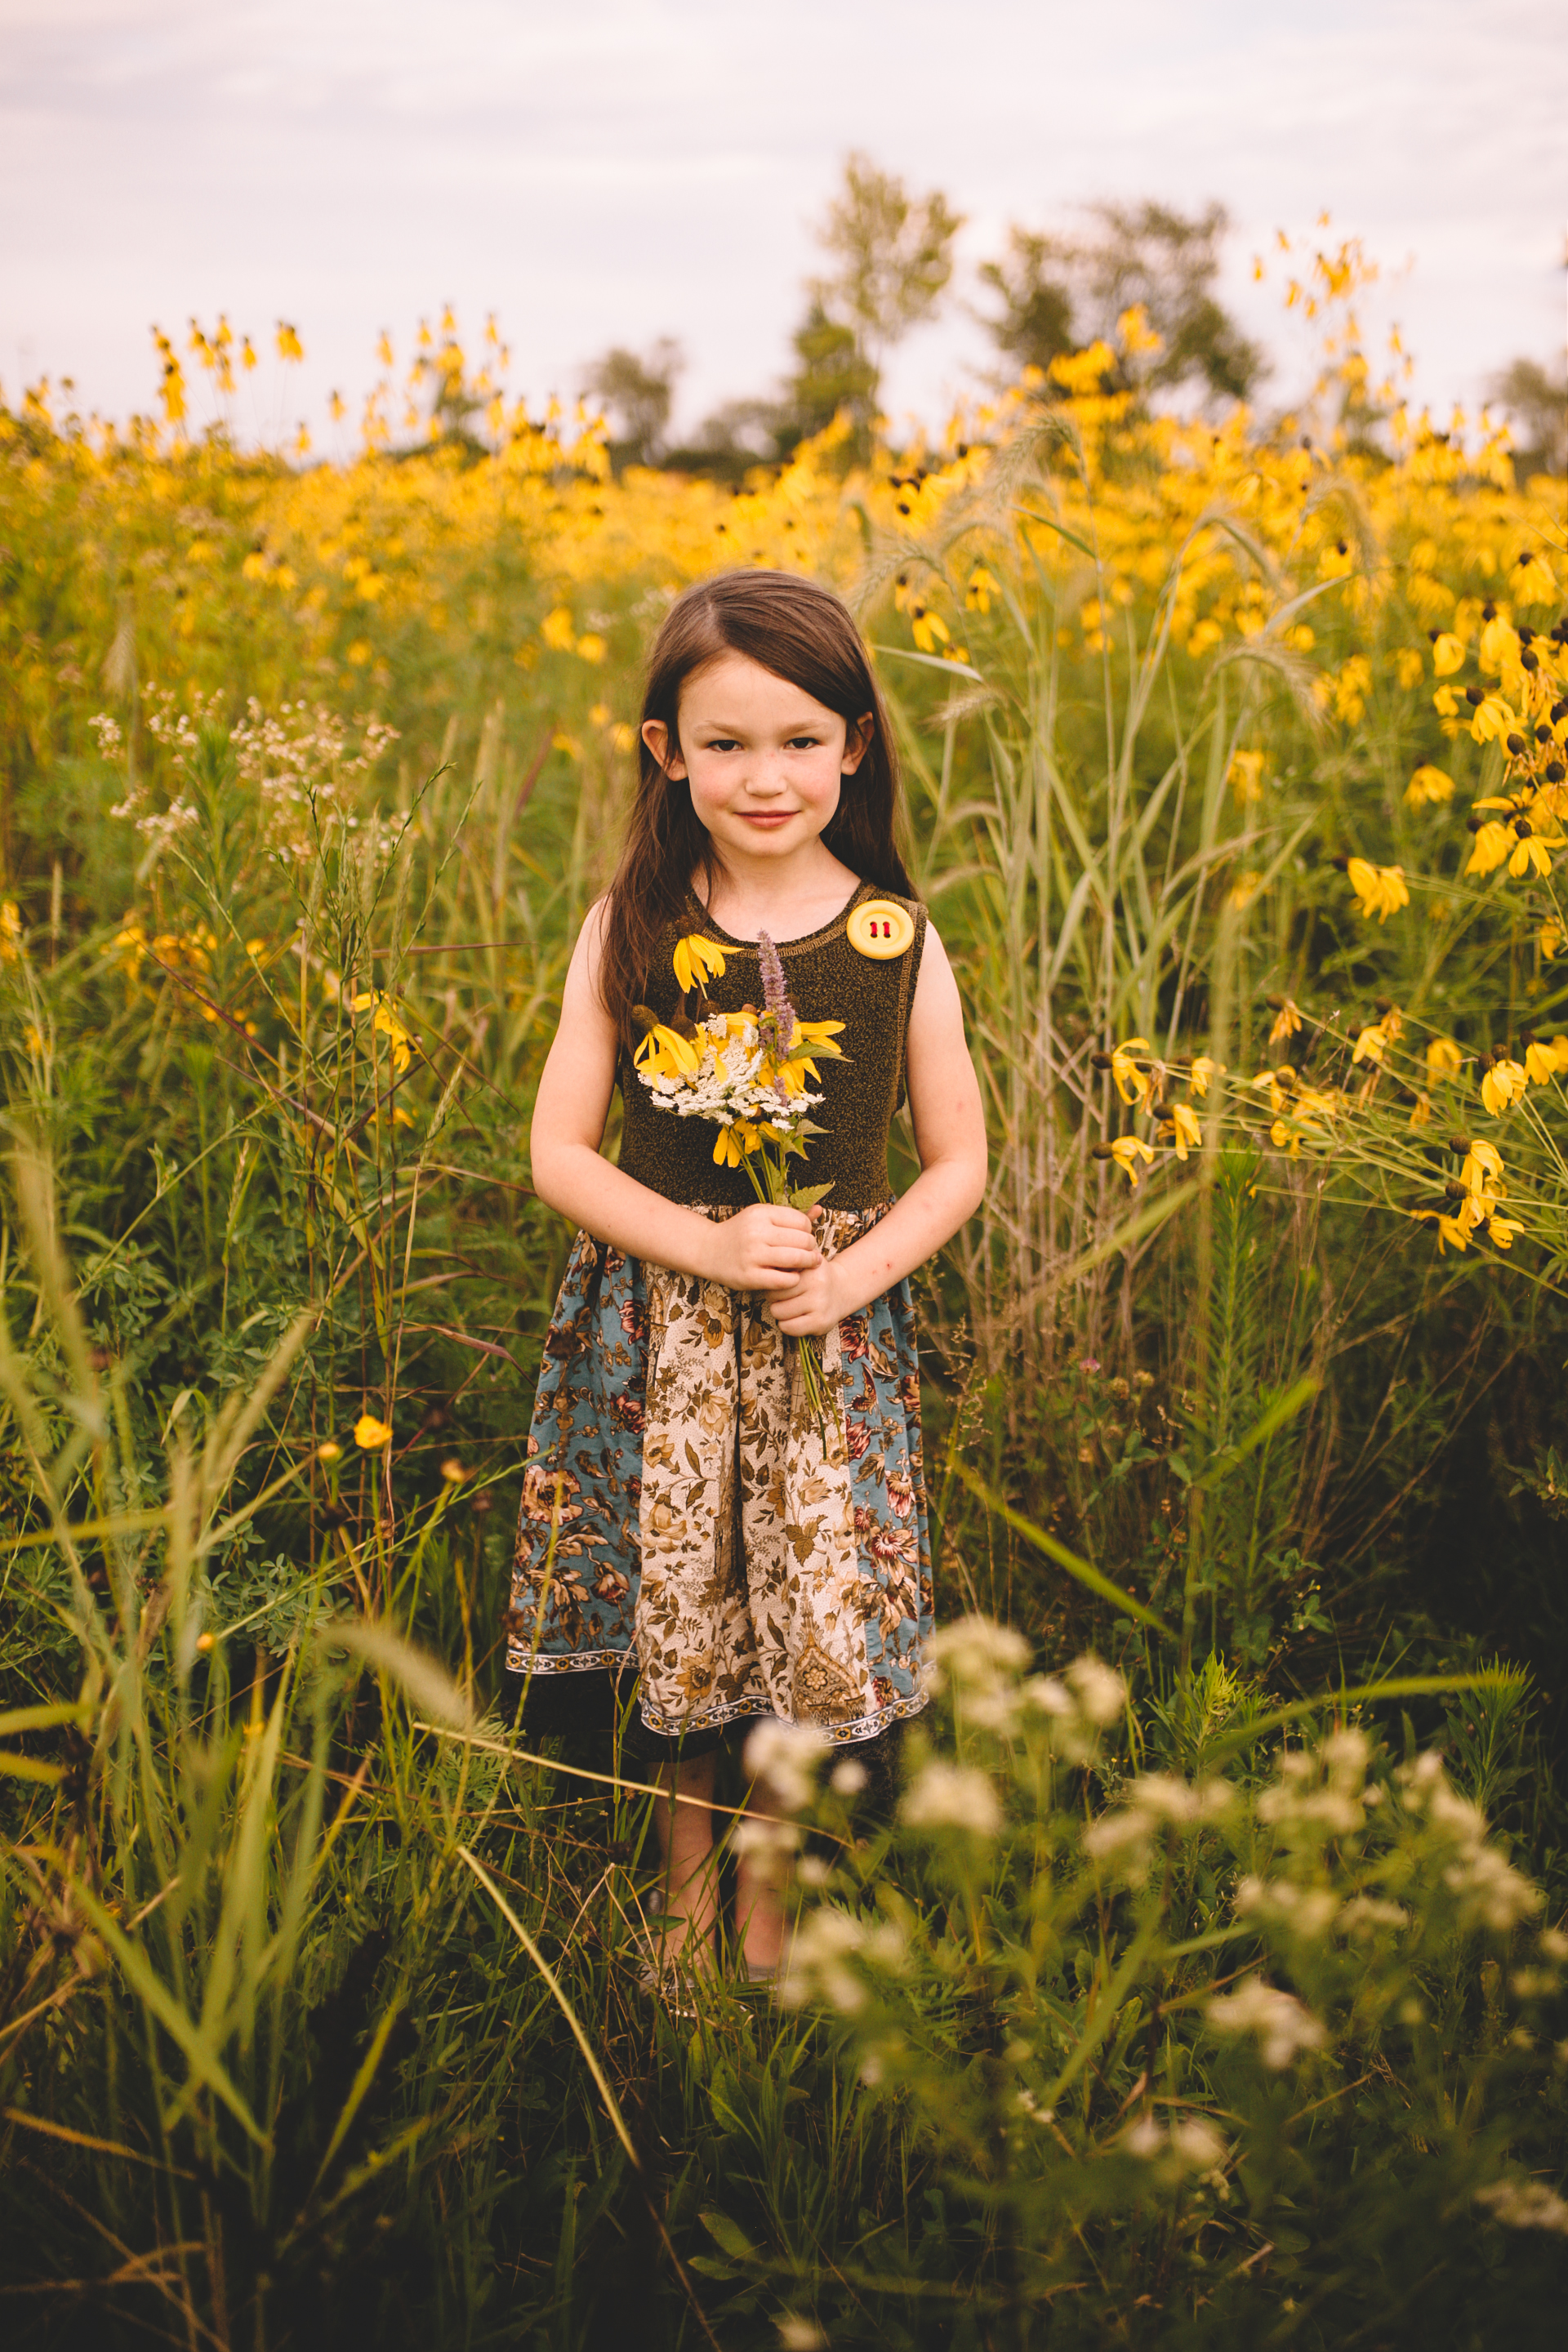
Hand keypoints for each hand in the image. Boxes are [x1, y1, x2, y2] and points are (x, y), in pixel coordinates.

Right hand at [706, 1203, 820, 1292]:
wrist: (708, 1250)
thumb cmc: (741, 1233)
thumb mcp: (762, 1217)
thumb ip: (790, 1215)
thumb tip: (820, 1210)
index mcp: (761, 1213)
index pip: (802, 1222)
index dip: (808, 1232)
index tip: (803, 1239)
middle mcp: (756, 1232)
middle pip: (802, 1240)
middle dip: (810, 1248)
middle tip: (809, 1254)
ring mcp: (752, 1255)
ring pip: (796, 1259)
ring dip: (807, 1264)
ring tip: (805, 1265)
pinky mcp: (749, 1276)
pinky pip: (785, 1280)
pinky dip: (794, 1279)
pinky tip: (791, 1277)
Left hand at [769, 1255, 843, 1337]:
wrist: (842, 1290)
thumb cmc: (814, 1274)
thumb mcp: (803, 1258)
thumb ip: (785, 1258)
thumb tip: (763, 1266)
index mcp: (811, 1267)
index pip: (775, 1277)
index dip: (773, 1280)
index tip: (780, 1280)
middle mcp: (817, 1285)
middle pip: (773, 1295)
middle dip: (774, 1296)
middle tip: (784, 1295)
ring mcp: (820, 1305)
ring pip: (778, 1312)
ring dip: (780, 1311)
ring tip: (789, 1305)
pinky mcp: (820, 1323)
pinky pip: (788, 1328)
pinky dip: (786, 1325)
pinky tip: (794, 1317)